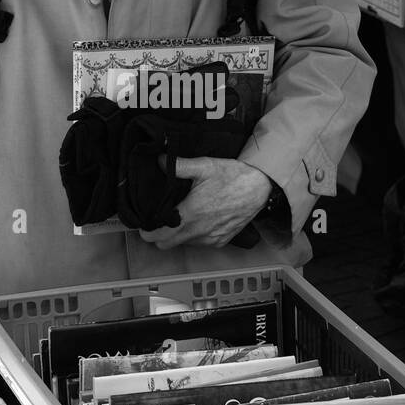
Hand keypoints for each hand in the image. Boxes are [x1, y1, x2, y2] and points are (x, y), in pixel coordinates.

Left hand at [138, 156, 271, 249]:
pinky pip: (200, 244)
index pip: (158, 235)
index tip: (146, 222)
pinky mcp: (220, 241)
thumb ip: (179, 165)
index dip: (147, 231)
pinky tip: (199, 219)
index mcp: (191, 214)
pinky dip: (195, 235)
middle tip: (160, 219)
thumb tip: (160, 161)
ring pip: (182, 244)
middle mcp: (199, 231)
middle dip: (159, 234)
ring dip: (178, 234)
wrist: (259, 186)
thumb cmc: (233, 176)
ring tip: (182, 216)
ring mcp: (210, 238)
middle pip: (165, 244)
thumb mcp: (204, 165)